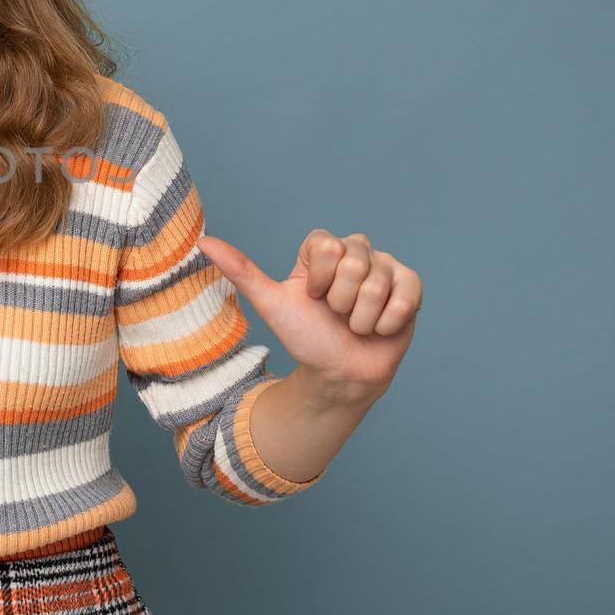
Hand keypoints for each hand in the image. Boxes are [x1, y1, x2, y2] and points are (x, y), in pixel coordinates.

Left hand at [196, 229, 421, 408]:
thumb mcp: (271, 303)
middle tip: (336, 314)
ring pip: (377, 283)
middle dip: (339, 300)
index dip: (317, 279)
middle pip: (353, 262)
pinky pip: (406, 294)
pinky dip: (388, 321)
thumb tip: (203, 241)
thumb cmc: (305, 337)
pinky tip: (379, 328)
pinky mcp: (411, 287)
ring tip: (355, 324)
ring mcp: (386, 267)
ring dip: (361, 317)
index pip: (326, 245)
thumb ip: (241, 270)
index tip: (312, 297)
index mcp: (323, 250)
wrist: (339, 373)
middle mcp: (356, 251)